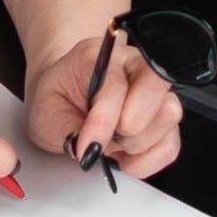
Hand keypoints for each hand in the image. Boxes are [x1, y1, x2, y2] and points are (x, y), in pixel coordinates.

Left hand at [26, 26, 184, 179]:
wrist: (67, 96)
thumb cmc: (59, 97)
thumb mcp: (46, 110)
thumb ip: (66, 127)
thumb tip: (89, 148)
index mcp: (104, 56)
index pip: (117, 86)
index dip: (103, 122)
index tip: (87, 146)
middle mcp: (138, 67)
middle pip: (157, 91)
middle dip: (127, 129)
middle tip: (104, 139)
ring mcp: (157, 93)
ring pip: (168, 117)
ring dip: (135, 144)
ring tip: (111, 143)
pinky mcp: (166, 121)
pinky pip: (170, 145)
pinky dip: (146, 160)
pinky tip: (124, 154)